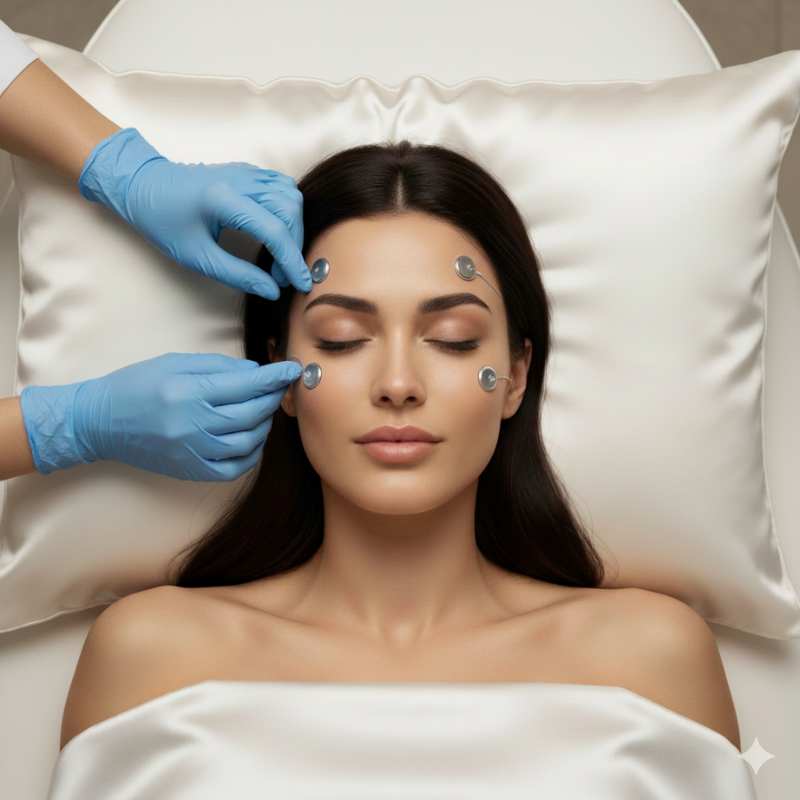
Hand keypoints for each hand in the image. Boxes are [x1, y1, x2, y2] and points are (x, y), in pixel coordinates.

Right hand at [19, 353, 301, 480]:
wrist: (99, 422)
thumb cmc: (137, 385)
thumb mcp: (176, 364)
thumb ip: (219, 367)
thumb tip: (256, 372)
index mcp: (189, 393)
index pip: (246, 385)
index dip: (274, 377)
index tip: (292, 369)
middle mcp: (193, 424)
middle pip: (252, 413)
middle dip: (272, 398)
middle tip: (278, 387)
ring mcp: (192, 452)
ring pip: (249, 442)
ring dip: (264, 425)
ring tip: (262, 410)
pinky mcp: (190, 470)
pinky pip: (234, 468)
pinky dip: (251, 453)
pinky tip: (251, 438)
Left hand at [77, 127, 310, 298]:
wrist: (143, 185)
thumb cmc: (162, 220)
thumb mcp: (196, 257)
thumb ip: (237, 275)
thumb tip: (271, 290)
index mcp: (222, 199)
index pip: (274, 230)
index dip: (291, 261)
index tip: (300, 284)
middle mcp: (239, 180)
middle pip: (289, 210)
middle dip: (294, 245)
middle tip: (282, 274)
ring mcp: (245, 172)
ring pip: (291, 196)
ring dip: (294, 227)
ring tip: (280, 255)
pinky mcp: (247, 172)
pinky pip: (282, 187)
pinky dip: (289, 211)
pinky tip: (278, 232)